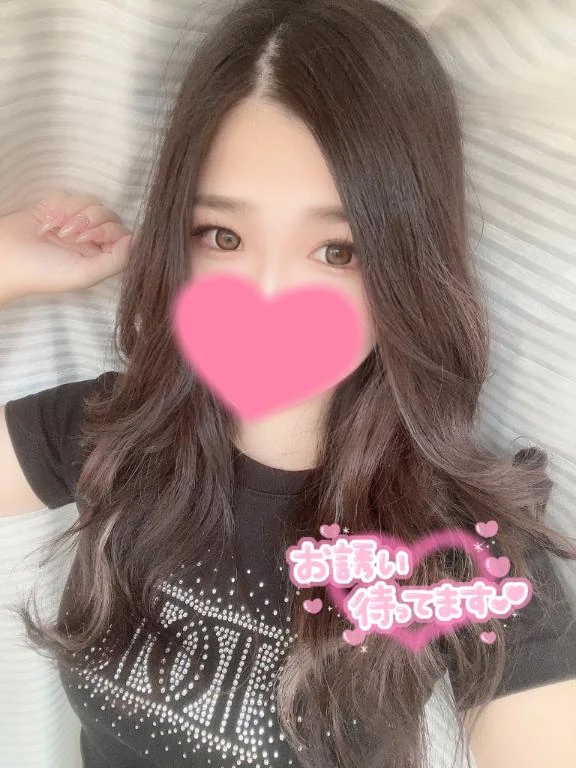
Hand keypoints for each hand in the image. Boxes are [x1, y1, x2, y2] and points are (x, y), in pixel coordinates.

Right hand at [0, 190, 132, 303]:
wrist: (5, 257)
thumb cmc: (44, 272)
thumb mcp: (85, 274)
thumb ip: (117, 261)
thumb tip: (140, 241)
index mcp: (100, 258)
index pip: (123, 235)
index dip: (111, 231)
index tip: (93, 237)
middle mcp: (91, 241)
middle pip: (110, 216)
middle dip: (91, 222)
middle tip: (70, 235)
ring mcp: (75, 223)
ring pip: (93, 203)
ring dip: (74, 214)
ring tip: (57, 230)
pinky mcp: (58, 208)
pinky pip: (72, 196)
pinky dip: (61, 207)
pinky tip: (47, 222)